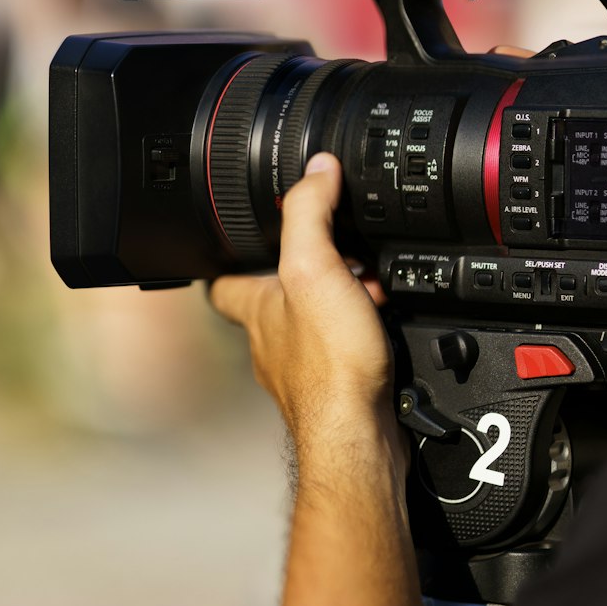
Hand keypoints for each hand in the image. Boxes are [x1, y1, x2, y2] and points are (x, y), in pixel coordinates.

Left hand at [209, 154, 396, 456]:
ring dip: (340, 302)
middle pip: (276, 297)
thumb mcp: (314, 269)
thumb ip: (310, 214)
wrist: (361, 437)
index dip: (228, 256)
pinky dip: (362, 333)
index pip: (222, 278)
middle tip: (339, 254)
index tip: (240, 236)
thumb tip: (317, 169)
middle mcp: (272, 339)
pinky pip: (344, 349)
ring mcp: (303, 368)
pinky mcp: (336, 388)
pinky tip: (384, 328)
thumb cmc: (329, 368)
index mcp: (256, 307)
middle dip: (307, 272)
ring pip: (314, 323)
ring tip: (370, 286)